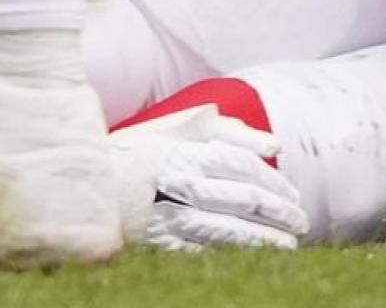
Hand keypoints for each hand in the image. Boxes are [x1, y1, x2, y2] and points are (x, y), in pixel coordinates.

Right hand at [110, 107, 308, 250]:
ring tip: (286, 247)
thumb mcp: (182, 127)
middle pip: (242, 198)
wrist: (85, 181)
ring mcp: (165, 214)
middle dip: (277, 213)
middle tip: (300, 225)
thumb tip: (276, 146)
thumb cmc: (142, 149)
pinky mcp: (153, 242)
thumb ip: (230, 131)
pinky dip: (228, 254)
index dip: (274, 183)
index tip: (294, 198)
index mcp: (187, 150)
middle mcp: (179, 181)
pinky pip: (198, 251)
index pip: (244, 167)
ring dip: (261, 239)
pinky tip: (249, 259)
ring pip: (225, 229)